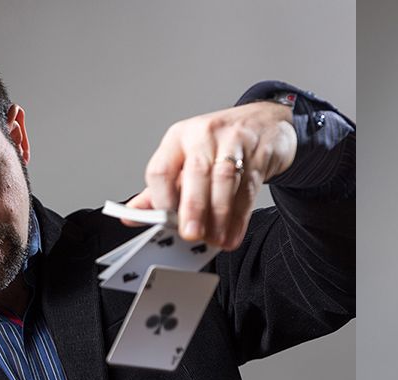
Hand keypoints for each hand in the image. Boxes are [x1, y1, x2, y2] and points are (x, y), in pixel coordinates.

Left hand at [123, 101, 296, 248]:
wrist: (265, 122)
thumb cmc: (220, 143)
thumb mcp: (187, 158)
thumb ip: (162, 187)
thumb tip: (132, 214)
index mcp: (178, 138)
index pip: (161, 168)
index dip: (161, 199)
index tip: (164, 223)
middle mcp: (203, 135)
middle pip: (195, 172)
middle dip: (192, 207)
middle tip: (191, 234)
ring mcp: (233, 142)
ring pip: (223, 180)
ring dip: (218, 215)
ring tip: (214, 239)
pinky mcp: (257, 154)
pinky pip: (246, 188)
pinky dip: (239, 216)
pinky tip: (232, 234)